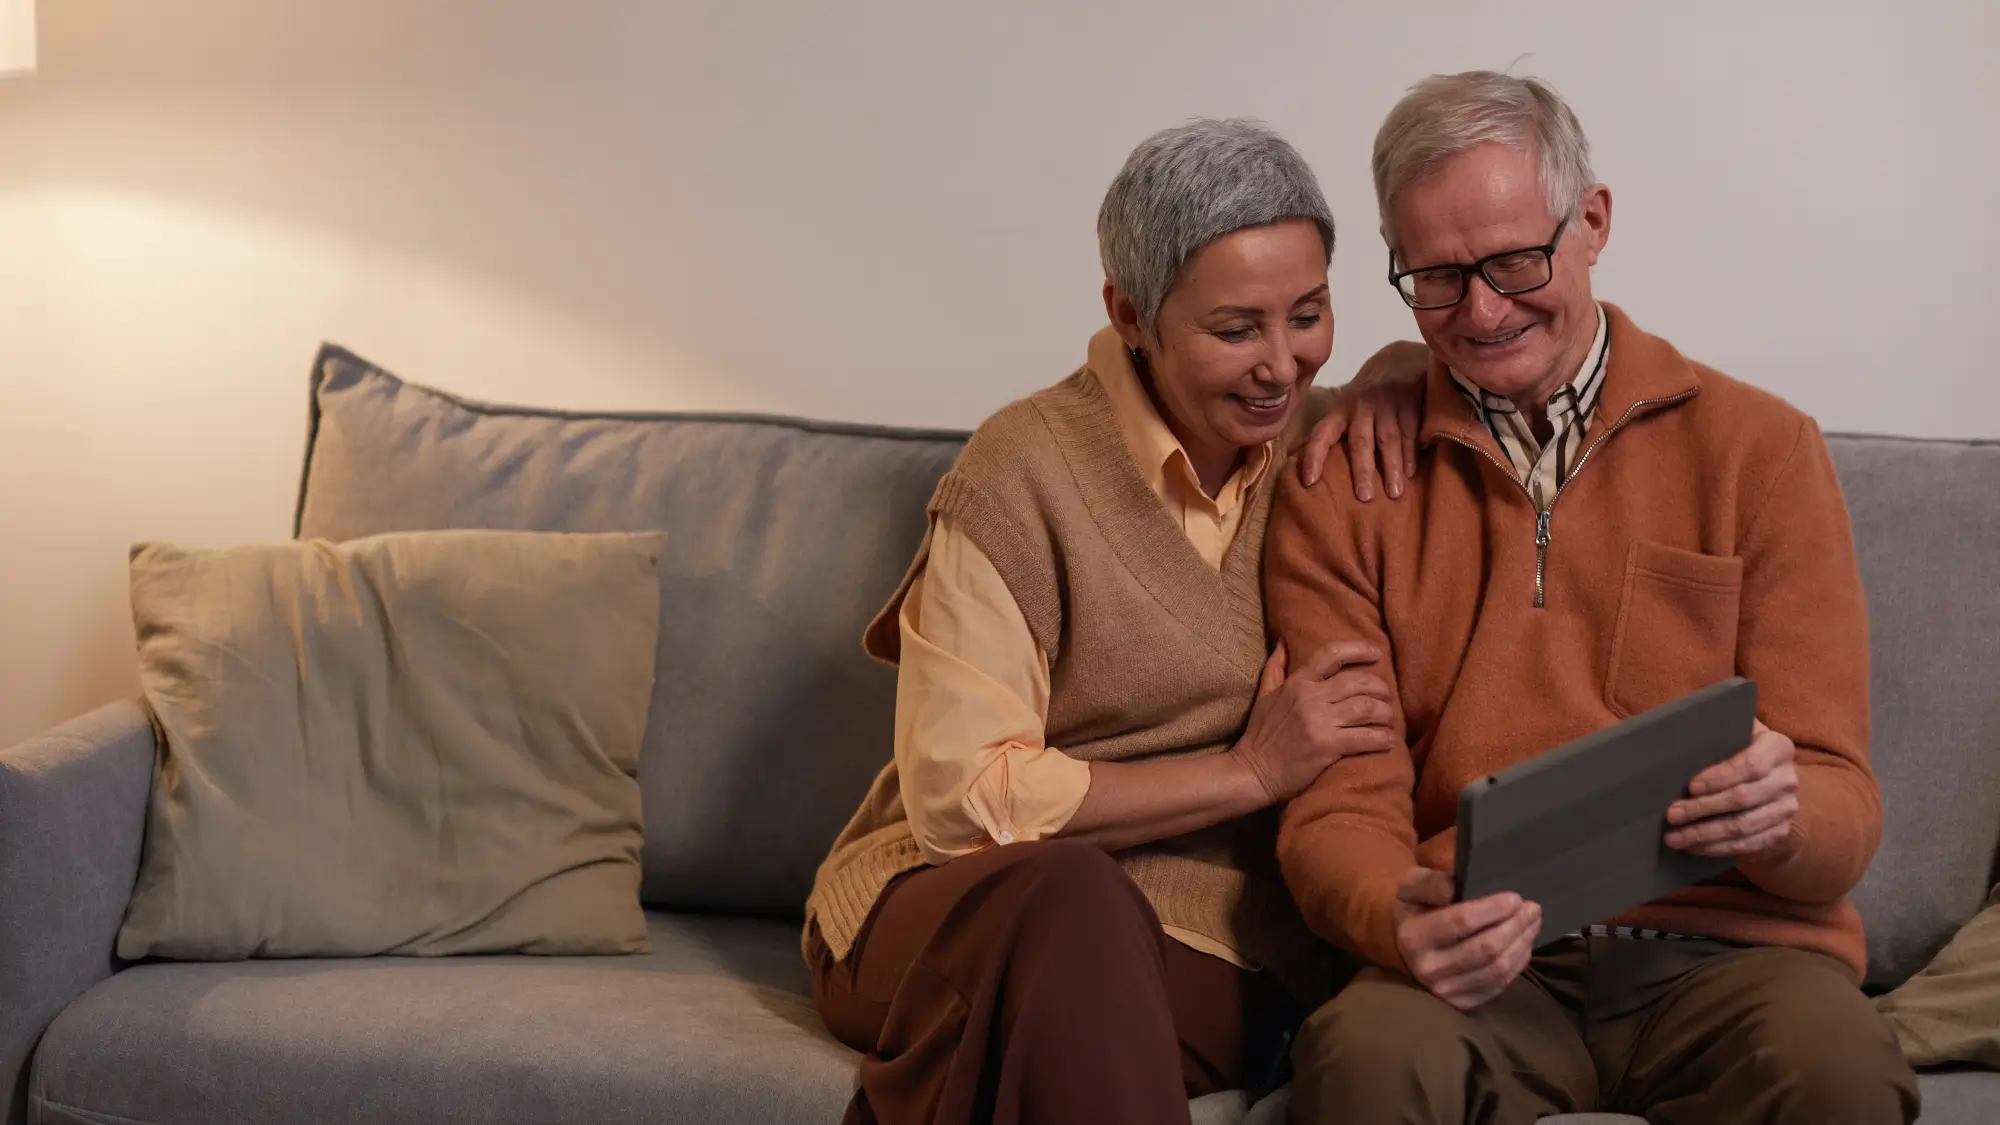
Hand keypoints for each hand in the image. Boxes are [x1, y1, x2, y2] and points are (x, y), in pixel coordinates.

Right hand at [1233, 640, 1396, 803]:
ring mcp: (1320, 722)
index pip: (1331, 655)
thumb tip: (1283, 641)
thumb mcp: (1263, 695)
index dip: (1358, 650)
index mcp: (1298, 683)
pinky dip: (1382, 738)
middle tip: (1386, 697)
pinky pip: (1366, 737)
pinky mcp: (1328, 746)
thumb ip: (1275, 667)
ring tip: (1388, 720)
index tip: (1377, 653)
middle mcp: (1310, 698)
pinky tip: (1387, 741)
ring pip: (1367, 707)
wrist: (1252, 772)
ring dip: (1385, 713)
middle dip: (1380, 688)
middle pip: (1358, 682)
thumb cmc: (1259, 734)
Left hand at [1298, 340, 1430, 498]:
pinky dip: (1410, 453)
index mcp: (1339, 411)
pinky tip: (1410, 473)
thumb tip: (1318, 475)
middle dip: (1362, 470)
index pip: (1322, 434)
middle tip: (1364, 497)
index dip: (1313, 457)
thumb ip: (1337, 434)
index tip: (1309, 482)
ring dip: (1391, 467)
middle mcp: (1360, 406)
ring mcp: (1386, 403)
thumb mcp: (1347, 410)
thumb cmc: (1367, 400)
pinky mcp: (1409, 401)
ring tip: (1393, 493)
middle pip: (1360, 441)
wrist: (1398, 362)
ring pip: (1387, 439)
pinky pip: (1409, 431)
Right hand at [1393, 867, 1541, 1010]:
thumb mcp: (1411, 887)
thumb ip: (1430, 882)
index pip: (1461, 921)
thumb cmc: (1416, 910)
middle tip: (1533, 908)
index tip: (1515, 897)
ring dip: (1522, 943)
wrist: (1406, 949)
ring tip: (1533, 923)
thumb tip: (1452, 887)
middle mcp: (1428, 968)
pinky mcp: (1462, 1003)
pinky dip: (1518, 963)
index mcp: (1414, 937)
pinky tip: (1524, 944)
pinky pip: (1499, 984)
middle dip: (1515, 925)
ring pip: (1497, 968)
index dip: (1493, 909)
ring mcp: (1446, 991)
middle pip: (1486, 948)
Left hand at [1665, 720, 1798, 856]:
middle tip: (1672, 814)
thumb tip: (1672, 737)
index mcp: (1778, 747)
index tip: (1691, 786)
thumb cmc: (1737, 748)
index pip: (1751, 764)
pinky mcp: (1780, 831)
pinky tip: (1693, 847)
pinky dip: (1717, 848)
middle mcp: (1787, 778)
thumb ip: (1713, 733)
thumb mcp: (1731, 733)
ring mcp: (1787, 808)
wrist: (1768, 775)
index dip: (1720, 777)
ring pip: (1743, 826)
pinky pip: (1748, 845)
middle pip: (1743, 798)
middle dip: (1702, 809)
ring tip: (1674, 837)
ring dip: (1705, 834)